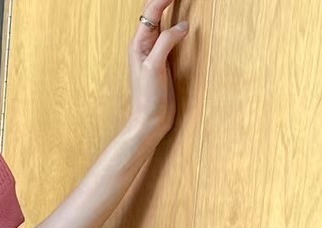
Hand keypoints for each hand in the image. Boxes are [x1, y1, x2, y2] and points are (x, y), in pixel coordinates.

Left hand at [128, 1, 189, 144]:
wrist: (150, 122)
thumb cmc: (147, 98)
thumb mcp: (154, 66)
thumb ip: (166, 42)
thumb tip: (183, 25)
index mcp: (139, 43)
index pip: (151, 10)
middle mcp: (145, 44)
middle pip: (154, 12)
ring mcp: (156, 51)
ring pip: (162, 21)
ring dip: (168, 7)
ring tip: (177, 0)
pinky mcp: (165, 60)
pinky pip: (170, 35)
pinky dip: (177, 24)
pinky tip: (183, 20)